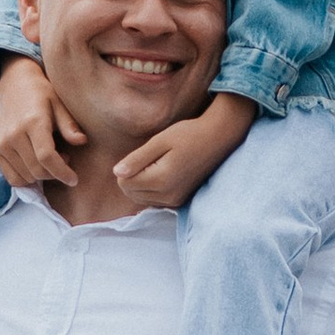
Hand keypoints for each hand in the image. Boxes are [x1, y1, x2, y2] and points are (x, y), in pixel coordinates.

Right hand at [0, 57, 81, 189]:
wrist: (14, 86)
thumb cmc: (42, 94)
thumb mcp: (59, 104)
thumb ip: (69, 124)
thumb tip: (82, 141)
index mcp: (33, 122)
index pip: (46, 157)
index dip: (62, 172)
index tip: (74, 179)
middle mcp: (14, 135)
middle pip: (37, 170)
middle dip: (55, 173)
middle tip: (65, 159)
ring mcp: (2, 144)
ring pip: (26, 177)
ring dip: (42, 176)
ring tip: (50, 158)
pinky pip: (13, 178)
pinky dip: (27, 179)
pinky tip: (36, 166)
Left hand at [112, 90, 257, 209]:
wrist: (219, 138)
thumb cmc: (189, 134)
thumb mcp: (160, 141)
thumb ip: (137, 159)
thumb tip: (116, 172)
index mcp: (161, 180)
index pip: (124, 182)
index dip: (126, 166)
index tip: (143, 153)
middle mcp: (168, 196)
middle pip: (130, 193)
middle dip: (132, 176)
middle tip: (150, 157)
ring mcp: (176, 200)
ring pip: (141, 198)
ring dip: (142, 183)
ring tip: (159, 164)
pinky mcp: (180, 200)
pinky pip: (154, 200)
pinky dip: (152, 188)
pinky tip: (164, 172)